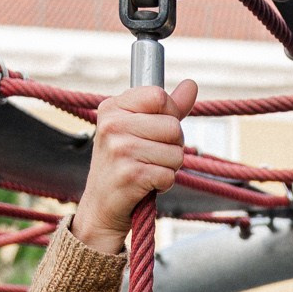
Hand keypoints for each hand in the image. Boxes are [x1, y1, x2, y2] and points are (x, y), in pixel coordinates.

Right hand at [72, 79, 199, 252]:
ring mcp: (119, 150)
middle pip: (173, 127)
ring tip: (147, 170)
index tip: (157, 129)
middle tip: (152, 156)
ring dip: (169, 167)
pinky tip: (146, 185)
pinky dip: (164, 184)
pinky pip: (169, 175)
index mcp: (112, 107)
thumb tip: (192, 84)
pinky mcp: (130, 175)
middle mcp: (112, 125)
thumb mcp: (139, 129)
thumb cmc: (123, 164)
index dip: (169, 114)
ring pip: (176, 153)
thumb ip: (167, 108)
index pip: (159, 96)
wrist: (100, 207)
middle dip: (173, 146)